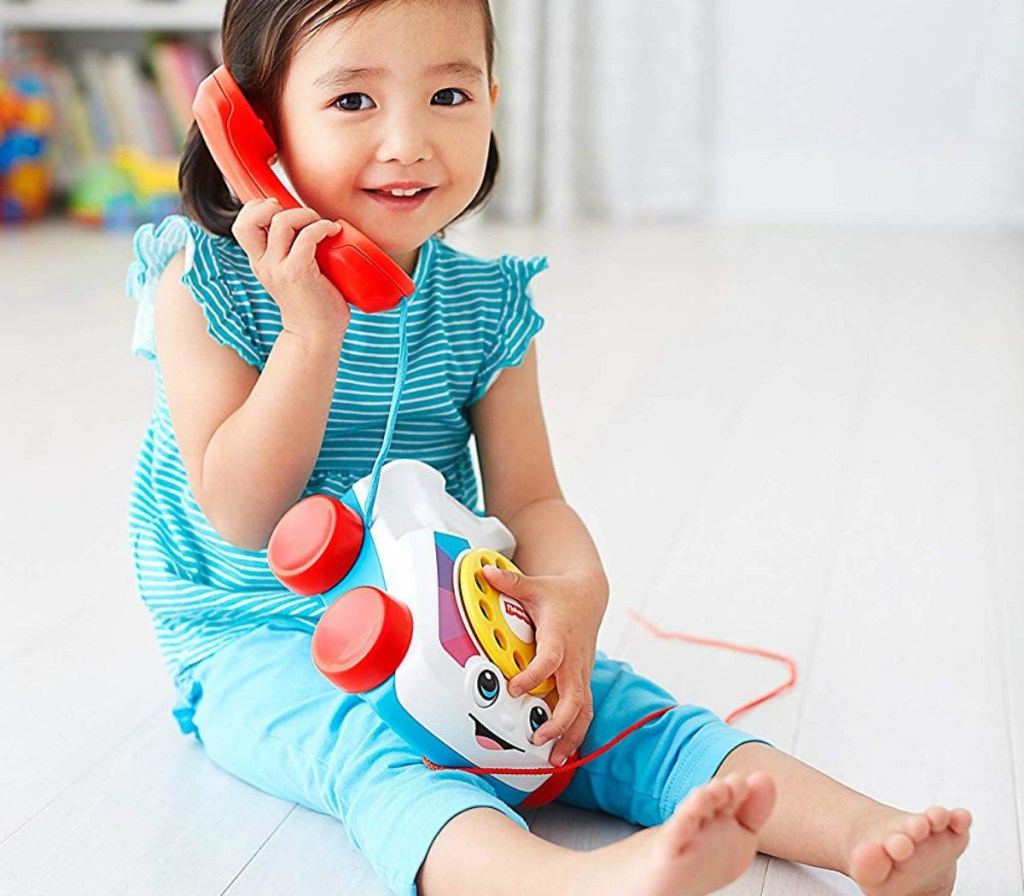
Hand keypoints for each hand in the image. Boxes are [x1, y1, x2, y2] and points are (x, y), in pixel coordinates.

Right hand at [231, 199, 350, 339]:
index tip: (282, 209)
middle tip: (300, 215)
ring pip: (282, 222)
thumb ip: (289, 251)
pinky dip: (322, 228)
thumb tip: (306, 223)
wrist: (315, 334)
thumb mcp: (290, 273)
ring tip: (321, 224)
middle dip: (274, 206)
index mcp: (259, 261)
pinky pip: (307, 237)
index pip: (242, 223)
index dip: (258, 208)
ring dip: (306, 215)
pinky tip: (333, 231)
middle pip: (250, 219)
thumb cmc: (312, 302)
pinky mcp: (298, 274)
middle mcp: (263, 263)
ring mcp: (278, 269)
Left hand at [480, 565, 607, 766]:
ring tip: (554, 759)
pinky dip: (575, 733)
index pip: (550, 660)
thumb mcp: (535, 585)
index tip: (515, 687)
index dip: (534, 676)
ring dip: (571, 736)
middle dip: (559, 720)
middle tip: (538, 736)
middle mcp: (574, 660)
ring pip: (583, 711)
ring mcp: (580, 673)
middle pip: (574, 696)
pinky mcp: (581, 681)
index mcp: (561, 637)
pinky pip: (584, 711)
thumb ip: (510, 582)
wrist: (589, 596)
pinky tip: (562, 752)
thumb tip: (485, 572)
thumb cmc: (561, 595)